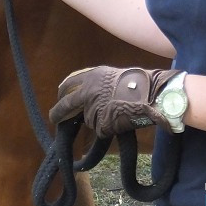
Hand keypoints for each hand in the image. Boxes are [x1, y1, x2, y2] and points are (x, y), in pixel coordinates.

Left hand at [49, 66, 181, 136]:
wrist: (152, 94)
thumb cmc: (139, 83)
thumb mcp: (115, 76)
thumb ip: (99, 84)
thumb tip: (88, 95)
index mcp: (93, 76)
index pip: (69, 83)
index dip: (63, 91)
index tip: (60, 95)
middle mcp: (89, 91)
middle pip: (67, 104)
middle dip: (58, 112)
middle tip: (53, 118)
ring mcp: (94, 108)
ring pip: (90, 119)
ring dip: (98, 120)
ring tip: (117, 113)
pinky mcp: (102, 123)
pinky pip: (102, 130)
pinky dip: (109, 128)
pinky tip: (121, 121)